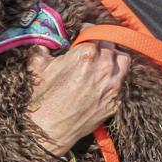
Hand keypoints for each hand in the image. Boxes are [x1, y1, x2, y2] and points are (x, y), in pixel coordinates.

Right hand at [24, 33, 130, 155]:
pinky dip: (116, 77)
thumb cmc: (42, 98)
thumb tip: (45, 42)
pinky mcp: (115, 101)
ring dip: (114, 57)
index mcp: (85, 54)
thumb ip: (43, 48)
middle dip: (100, 43)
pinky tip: (105, 80)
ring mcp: (112, 85)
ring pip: (124, 60)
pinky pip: (123, 82)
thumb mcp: (37, 66)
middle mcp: (103, 67)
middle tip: (91, 47)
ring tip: (104, 60)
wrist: (48, 130)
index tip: (82, 34)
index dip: (86, 31)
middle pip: (111, 44)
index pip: (94, 31)